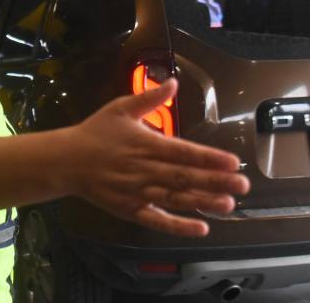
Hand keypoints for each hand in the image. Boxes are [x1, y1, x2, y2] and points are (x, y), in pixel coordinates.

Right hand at [68, 79, 248, 236]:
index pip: (183, 152)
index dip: (209, 158)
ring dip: (203, 202)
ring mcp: (138, 193)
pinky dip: (178, 226)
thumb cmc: (96, 132)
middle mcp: (145, 170)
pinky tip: (200, 227)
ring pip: (175, 199)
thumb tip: (173, 82)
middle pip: (184, 177)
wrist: (66, 161)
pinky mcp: (130, 210)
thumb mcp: (120, 108)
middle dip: (215, 181)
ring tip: (228, 204)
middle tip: (243, 184)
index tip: (232, 161)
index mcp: (145, 144)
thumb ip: (149, 98)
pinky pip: (157, 220)